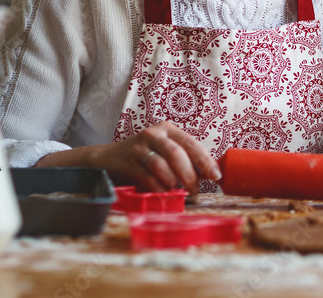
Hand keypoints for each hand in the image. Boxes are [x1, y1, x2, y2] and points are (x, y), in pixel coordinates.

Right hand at [36, 121, 220, 192]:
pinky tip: (162, 193)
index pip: (191, 144)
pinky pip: (147, 176)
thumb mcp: (164, 152)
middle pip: (177, 154)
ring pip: (162, 165)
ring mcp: (139, 147)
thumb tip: (210, 174)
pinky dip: (158, 187)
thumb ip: (184, 159)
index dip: (205, 161)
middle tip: (195, 190)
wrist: (106, 159)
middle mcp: (153, 134)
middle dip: (190, 175)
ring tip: (177, 191)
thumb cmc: (143, 158)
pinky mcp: (127, 161)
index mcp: (168, 130)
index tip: (216, 176)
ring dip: (173, 182)